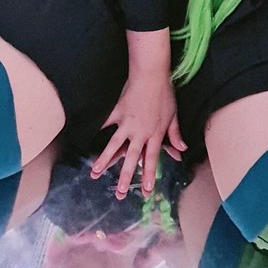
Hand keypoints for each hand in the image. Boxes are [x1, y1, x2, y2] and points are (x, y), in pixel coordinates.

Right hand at [91, 72, 186, 198]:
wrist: (152, 75)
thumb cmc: (165, 94)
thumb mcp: (173, 115)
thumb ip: (175, 135)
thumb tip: (182, 150)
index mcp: (155, 134)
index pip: (152, 159)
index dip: (150, 175)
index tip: (146, 191)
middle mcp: (140, 132)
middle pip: (132, 158)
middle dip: (125, 177)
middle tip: (119, 193)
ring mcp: (127, 123)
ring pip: (114, 145)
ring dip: (105, 160)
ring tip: (95, 173)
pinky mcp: (118, 112)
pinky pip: (105, 123)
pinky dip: (97, 130)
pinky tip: (86, 140)